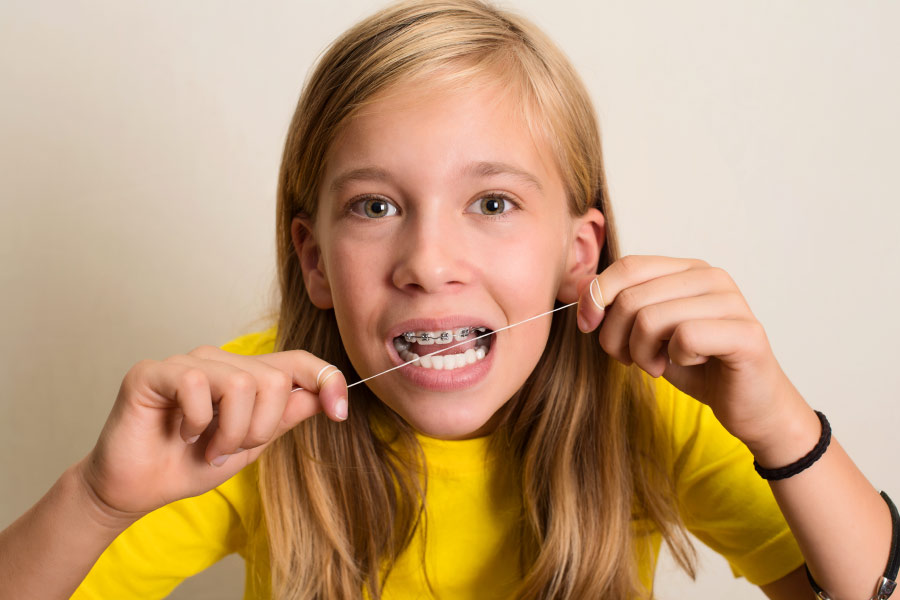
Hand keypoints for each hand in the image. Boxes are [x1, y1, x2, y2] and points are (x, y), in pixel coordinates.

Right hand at [77, 346, 347, 522]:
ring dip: (230, 432)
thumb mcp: (250, 444)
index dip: (326, 379)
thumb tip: (324, 395)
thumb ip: (284, 416)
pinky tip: (180, 433)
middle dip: (260, 427)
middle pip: (273, 379)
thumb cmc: (189, 464)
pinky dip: (197, 422)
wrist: (136, 490)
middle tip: (230, 449)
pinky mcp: (154, 371)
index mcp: (245, 375)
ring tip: (207, 447)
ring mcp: (186, 362)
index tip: (340, 412)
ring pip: (241, 383)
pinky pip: (197, 385)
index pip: (297, 361)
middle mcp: (219, 361)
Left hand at [576, 255, 809, 449]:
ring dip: (642, 353)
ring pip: (651, 318)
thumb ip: (621, 306)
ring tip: (657, 365)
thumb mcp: (648, 332)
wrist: (748, 405)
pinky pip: (684, 338)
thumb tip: (584, 291)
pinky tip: (687, 364)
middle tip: (630, 359)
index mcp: (687, 269)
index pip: (628, 266)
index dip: (596, 295)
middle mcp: (711, 276)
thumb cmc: (696, 366)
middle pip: (632, 296)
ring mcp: (732, 301)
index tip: (587, 325)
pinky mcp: (746, 333)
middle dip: (615, 336)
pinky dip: (674, 359)